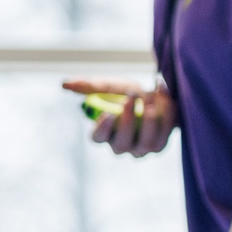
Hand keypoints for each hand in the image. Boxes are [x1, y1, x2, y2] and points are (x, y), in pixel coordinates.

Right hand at [61, 78, 176, 155]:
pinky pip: (165, 134)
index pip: (97, 138)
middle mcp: (122, 145)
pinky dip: (166, 114)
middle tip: (132, 97)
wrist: (158, 96)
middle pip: (121, 144)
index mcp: (105, 133)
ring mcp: (142, 148)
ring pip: (145, 144)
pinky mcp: (161, 144)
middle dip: (127, 121)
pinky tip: (162, 92)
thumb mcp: (110, 86)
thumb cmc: (128, 93)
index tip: (108, 113)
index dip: (102, 129)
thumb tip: (64, 83)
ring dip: (149, 122)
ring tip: (149, 100)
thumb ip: (89, 86)